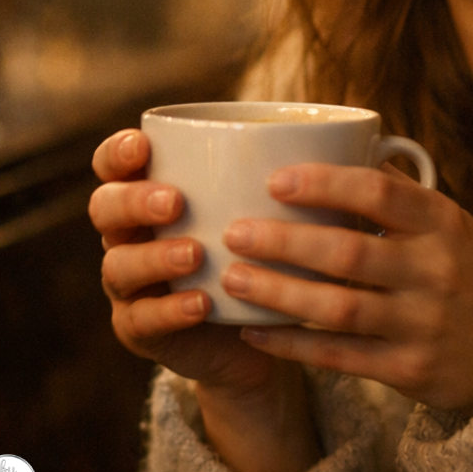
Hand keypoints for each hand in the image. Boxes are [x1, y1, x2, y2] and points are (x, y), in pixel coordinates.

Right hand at [89, 129, 321, 471]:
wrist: (266, 332)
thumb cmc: (272, 250)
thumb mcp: (279, 210)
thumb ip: (294, 175)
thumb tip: (366, 139)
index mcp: (157, 191)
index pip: (117, 163)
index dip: (119, 151)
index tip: (144, 144)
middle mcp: (134, 234)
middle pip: (106, 209)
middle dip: (135, 200)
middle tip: (175, 201)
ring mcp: (134, 285)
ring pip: (119, 266)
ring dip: (155, 256)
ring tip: (195, 252)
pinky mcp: (144, 331)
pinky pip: (143, 321)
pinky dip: (171, 310)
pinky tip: (201, 303)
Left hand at [219, 162, 472, 410]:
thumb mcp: (456, 227)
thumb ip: (406, 195)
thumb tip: (350, 146)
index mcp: (445, 222)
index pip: (379, 191)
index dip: (324, 183)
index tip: (275, 180)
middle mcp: (436, 270)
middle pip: (347, 252)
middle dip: (283, 240)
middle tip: (234, 231)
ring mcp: (424, 323)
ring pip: (336, 307)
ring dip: (277, 293)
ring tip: (232, 278)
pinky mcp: (411, 371)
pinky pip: (339, 356)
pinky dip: (293, 345)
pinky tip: (256, 332)